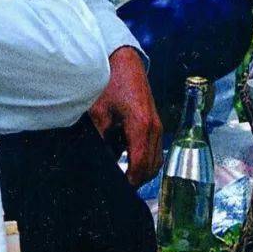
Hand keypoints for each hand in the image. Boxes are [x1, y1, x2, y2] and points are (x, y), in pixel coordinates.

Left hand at [89, 47, 162, 188]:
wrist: (124, 61)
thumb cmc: (110, 82)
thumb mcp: (98, 112)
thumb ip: (98, 139)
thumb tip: (94, 162)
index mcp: (141, 126)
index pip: (139, 165)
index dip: (129, 182)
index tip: (116, 191)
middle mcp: (154, 128)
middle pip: (150, 167)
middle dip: (135, 180)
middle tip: (116, 188)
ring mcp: (158, 126)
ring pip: (155, 160)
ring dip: (140, 170)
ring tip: (120, 176)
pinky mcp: (156, 123)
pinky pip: (154, 150)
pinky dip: (143, 158)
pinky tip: (125, 157)